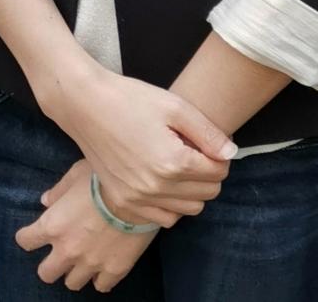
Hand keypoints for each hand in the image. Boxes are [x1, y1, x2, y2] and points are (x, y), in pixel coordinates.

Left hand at [15, 158, 154, 292]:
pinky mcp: (114, 270)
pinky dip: (101, 278)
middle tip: (62, 250)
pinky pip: (101, 286)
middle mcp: (67, 250)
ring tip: (85, 258)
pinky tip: (105, 264)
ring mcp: (91, 263)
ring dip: (76, 271)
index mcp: (53, 225)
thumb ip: (59, 191)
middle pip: (46, 273)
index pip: (26, 241)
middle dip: (51, 263)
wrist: (140, 190)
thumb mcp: (77, 173)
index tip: (34, 233)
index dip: (28, 236)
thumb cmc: (105, 176)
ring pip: (72, 284)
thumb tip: (45, 201)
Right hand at [40, 60, 235, 226]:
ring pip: (188, 210)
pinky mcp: (123, 204)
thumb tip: (231, 154)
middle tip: (198, 152)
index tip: (211, 143)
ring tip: (182, 165)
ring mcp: (137, 200)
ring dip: (193, 191)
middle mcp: (155, 188)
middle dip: (210, 174)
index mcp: (172, 162)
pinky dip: (172, 205)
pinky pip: (163, 218)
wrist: (86, 106)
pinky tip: (165, 181)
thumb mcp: (175, 106)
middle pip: (206, 193)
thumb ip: (207, 133)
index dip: (221, 157)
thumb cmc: (131, 99)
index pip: (218, 172)